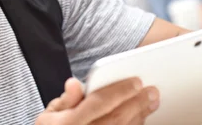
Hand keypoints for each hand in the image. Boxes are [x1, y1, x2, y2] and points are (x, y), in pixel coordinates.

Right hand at [36, 77, 158, 124]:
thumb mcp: (50, 114)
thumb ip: (65, 99)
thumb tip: (74, 84)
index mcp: (69, 123)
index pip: (99, 103)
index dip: (120, 91)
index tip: (136, 81)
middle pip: (117, 118)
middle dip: (137, 102)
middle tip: (152, 91)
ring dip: (141, 115)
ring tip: (151, 102)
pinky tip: (140, 117)